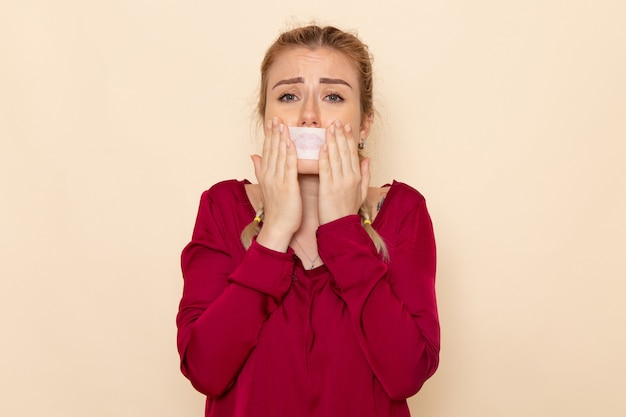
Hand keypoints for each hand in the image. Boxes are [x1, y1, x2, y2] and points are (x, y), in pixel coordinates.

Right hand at [251, 117, 301, 250]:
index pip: (267, 151)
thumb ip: (260, 169)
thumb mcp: (266, 186)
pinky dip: (289, 153)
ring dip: (281, 138)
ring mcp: (277, 180)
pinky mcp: (287, 186)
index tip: (271, 122)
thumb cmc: (277, 209)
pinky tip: (291, 142)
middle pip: (272, 150)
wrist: (278, 227)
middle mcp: (270, 175)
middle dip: (274, 133)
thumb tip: (253, 155)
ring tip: (282, 124)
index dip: (269, 135)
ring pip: (279, 155)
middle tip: (276, 117)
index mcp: (266, 174)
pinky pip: (288, 167)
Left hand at [318, 120, 370, 224]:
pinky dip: (324, 157)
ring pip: (336, 157)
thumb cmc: (347, 210)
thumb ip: (365, 175)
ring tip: (329, 128)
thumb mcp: (361, 192)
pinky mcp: (328, 189)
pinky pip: (326, 169)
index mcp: (357, 177)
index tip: (346, 126)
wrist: (341, 227)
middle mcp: (350, 178)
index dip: (349, 139)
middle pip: (345, 152)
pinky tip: (322, 146)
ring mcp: (339, 182)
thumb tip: (367, 159)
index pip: (353, 153)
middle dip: (340, 135)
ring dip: (332, 141)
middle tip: (336, 121)